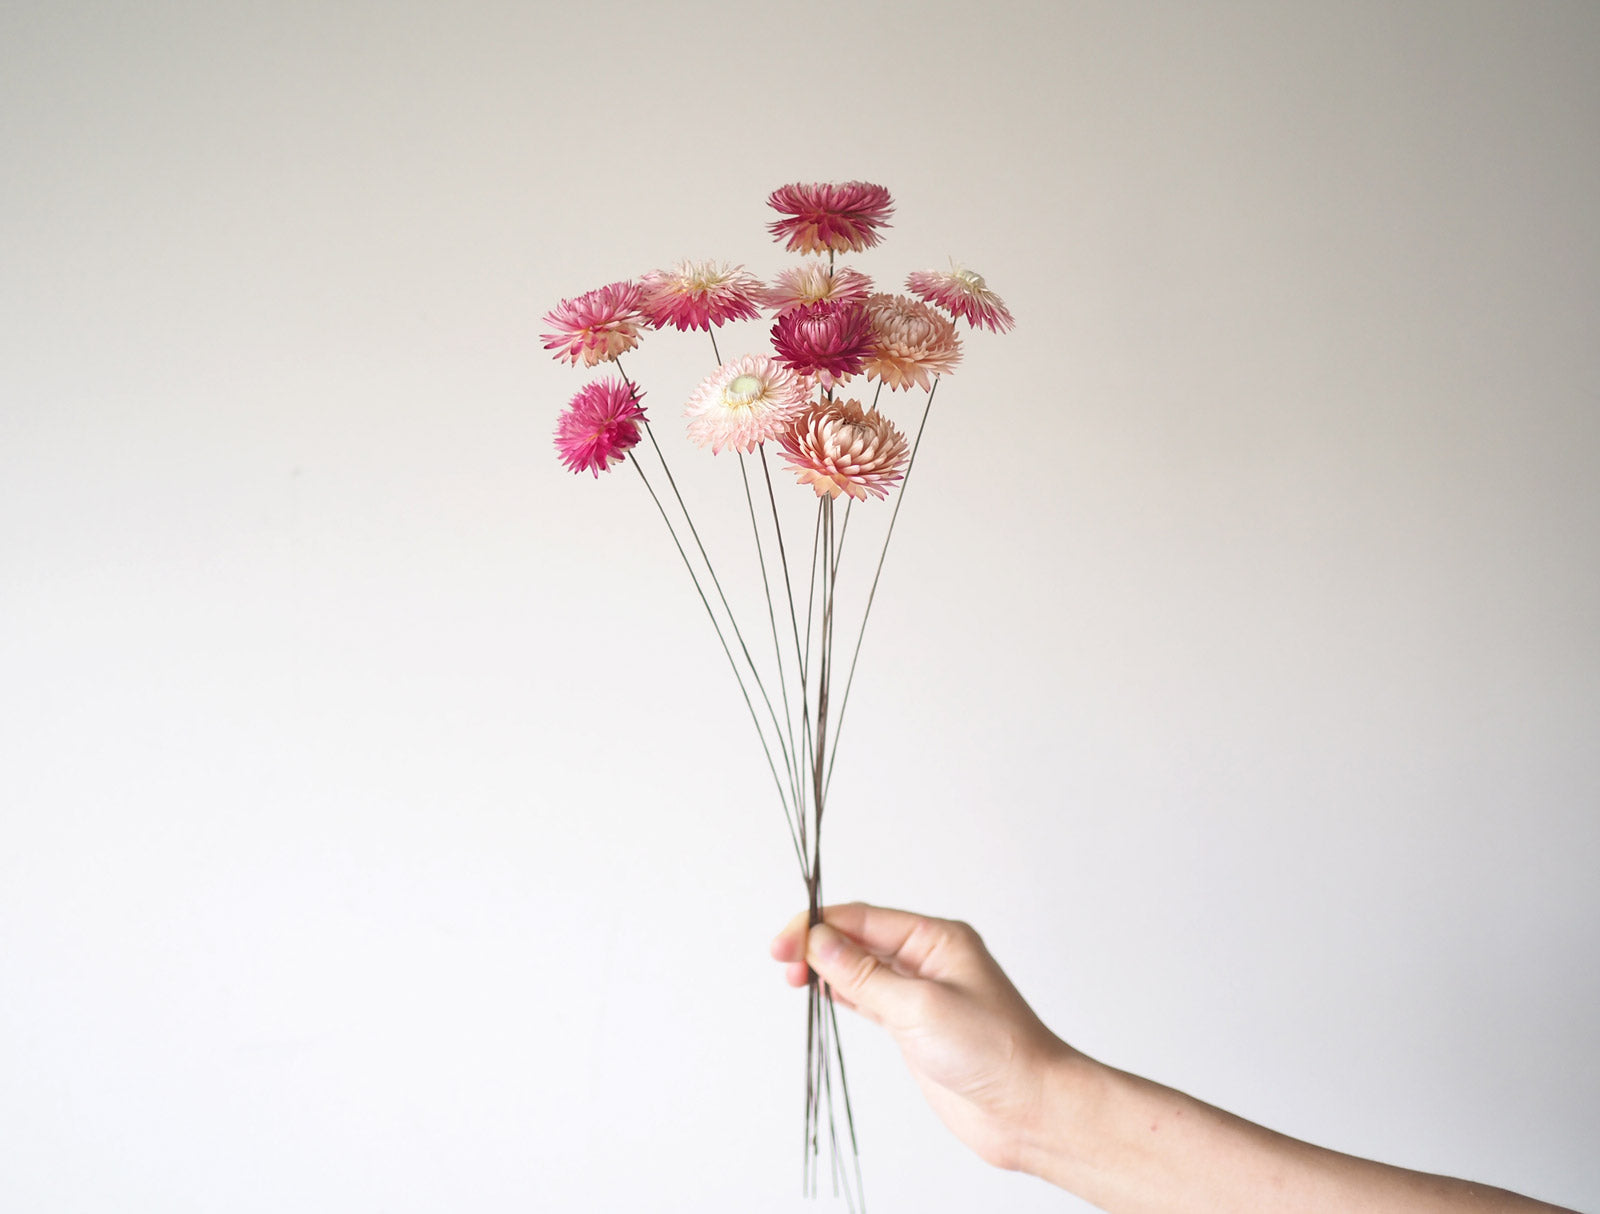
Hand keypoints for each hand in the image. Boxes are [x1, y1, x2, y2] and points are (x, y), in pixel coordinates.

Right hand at [769, 902, 1072, 1171]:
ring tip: (794, 978)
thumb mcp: (920, 1007)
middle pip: (859, 938)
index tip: (785, 942)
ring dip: (826, 968)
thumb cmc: (995, 1051)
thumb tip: (820, 942)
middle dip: (818, 944)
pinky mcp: (913, 1026)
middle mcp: (927, 959)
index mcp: (937, 939)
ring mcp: (920, 993)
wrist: (1029, 1108)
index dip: (819, 925)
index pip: (864, 919)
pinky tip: (823, 992)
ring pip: (860, 967)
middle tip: (783, 962)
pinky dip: (841, 993)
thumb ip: (865, 976)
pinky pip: (868, 997)